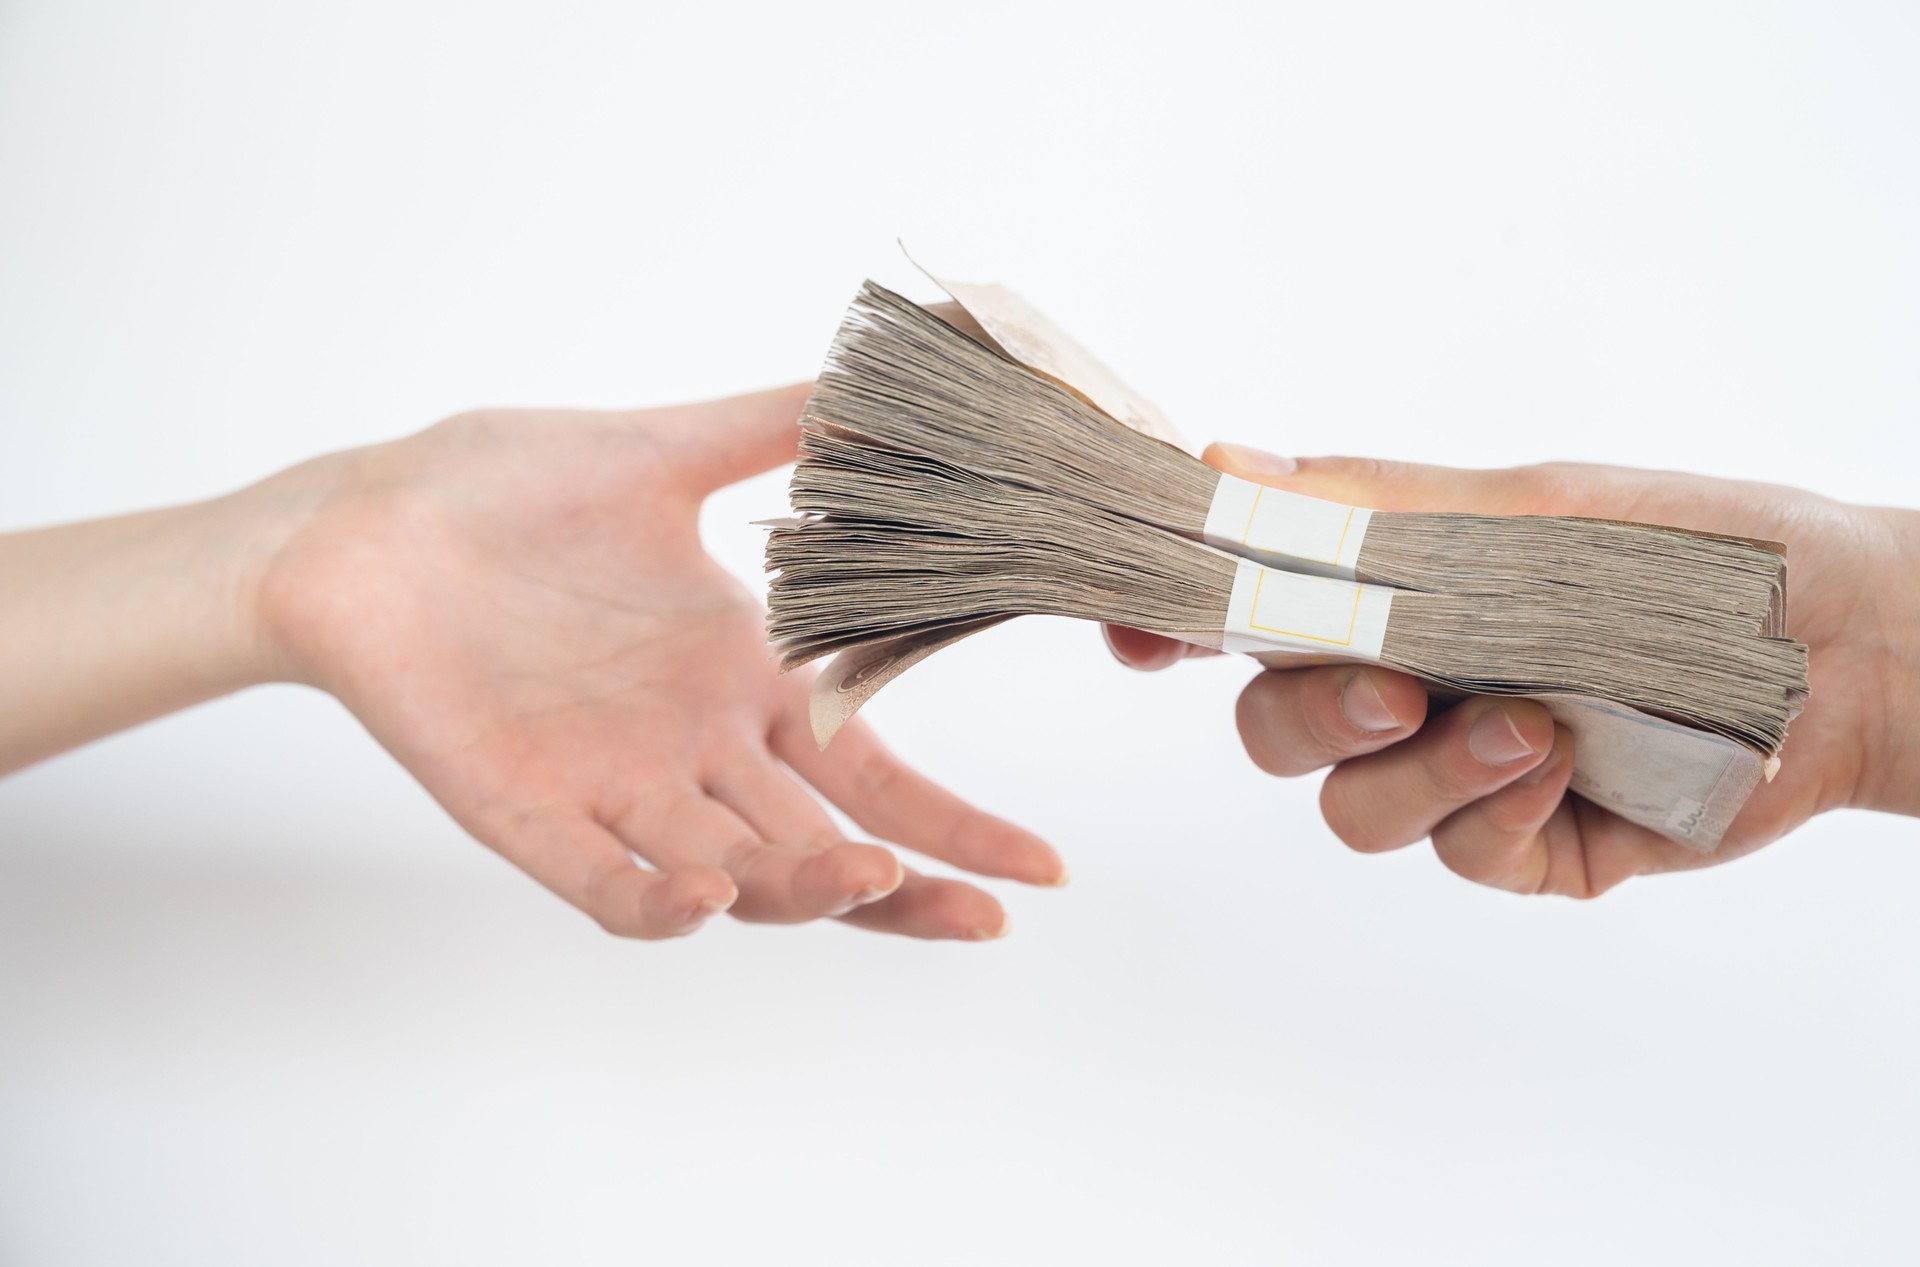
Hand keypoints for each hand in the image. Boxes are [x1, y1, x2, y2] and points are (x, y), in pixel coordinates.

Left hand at [252, 386, 1063, 938]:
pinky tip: (700, 892)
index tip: (1042, 864)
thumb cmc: (506, 487)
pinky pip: (602, 887)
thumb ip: (779, 424)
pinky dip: (654, 903)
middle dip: (905, 890)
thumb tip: (897, 371)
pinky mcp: (525, 814)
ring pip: (732, 877)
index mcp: (744, 681)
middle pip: (822, 852)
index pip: (873, 772)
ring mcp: (614, 790)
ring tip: (861, 873)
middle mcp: (695, 751)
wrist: (362, 520)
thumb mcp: (665, 451)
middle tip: (984, 915)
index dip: (955, 823)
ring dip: (800, 890)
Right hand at [1108, 448, 1919, 895]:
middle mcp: (1402, 680)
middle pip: (1272, 725)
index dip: (1172, 628)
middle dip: (1315, 712)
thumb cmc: (1685, 554)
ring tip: (1529, 724)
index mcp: (1384, 588)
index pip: (1240, 612)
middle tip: (1395, 688)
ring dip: (1423, 771)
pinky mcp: (1513, 843)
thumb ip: (1369, 510)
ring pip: (1347, 806)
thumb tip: (1217, 463)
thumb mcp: (1523, 515)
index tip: (1145, 638)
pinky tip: (1562, 765)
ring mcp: (1452, 770)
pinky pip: (1449, 852)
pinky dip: (1494, 809)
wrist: (1836, 654)